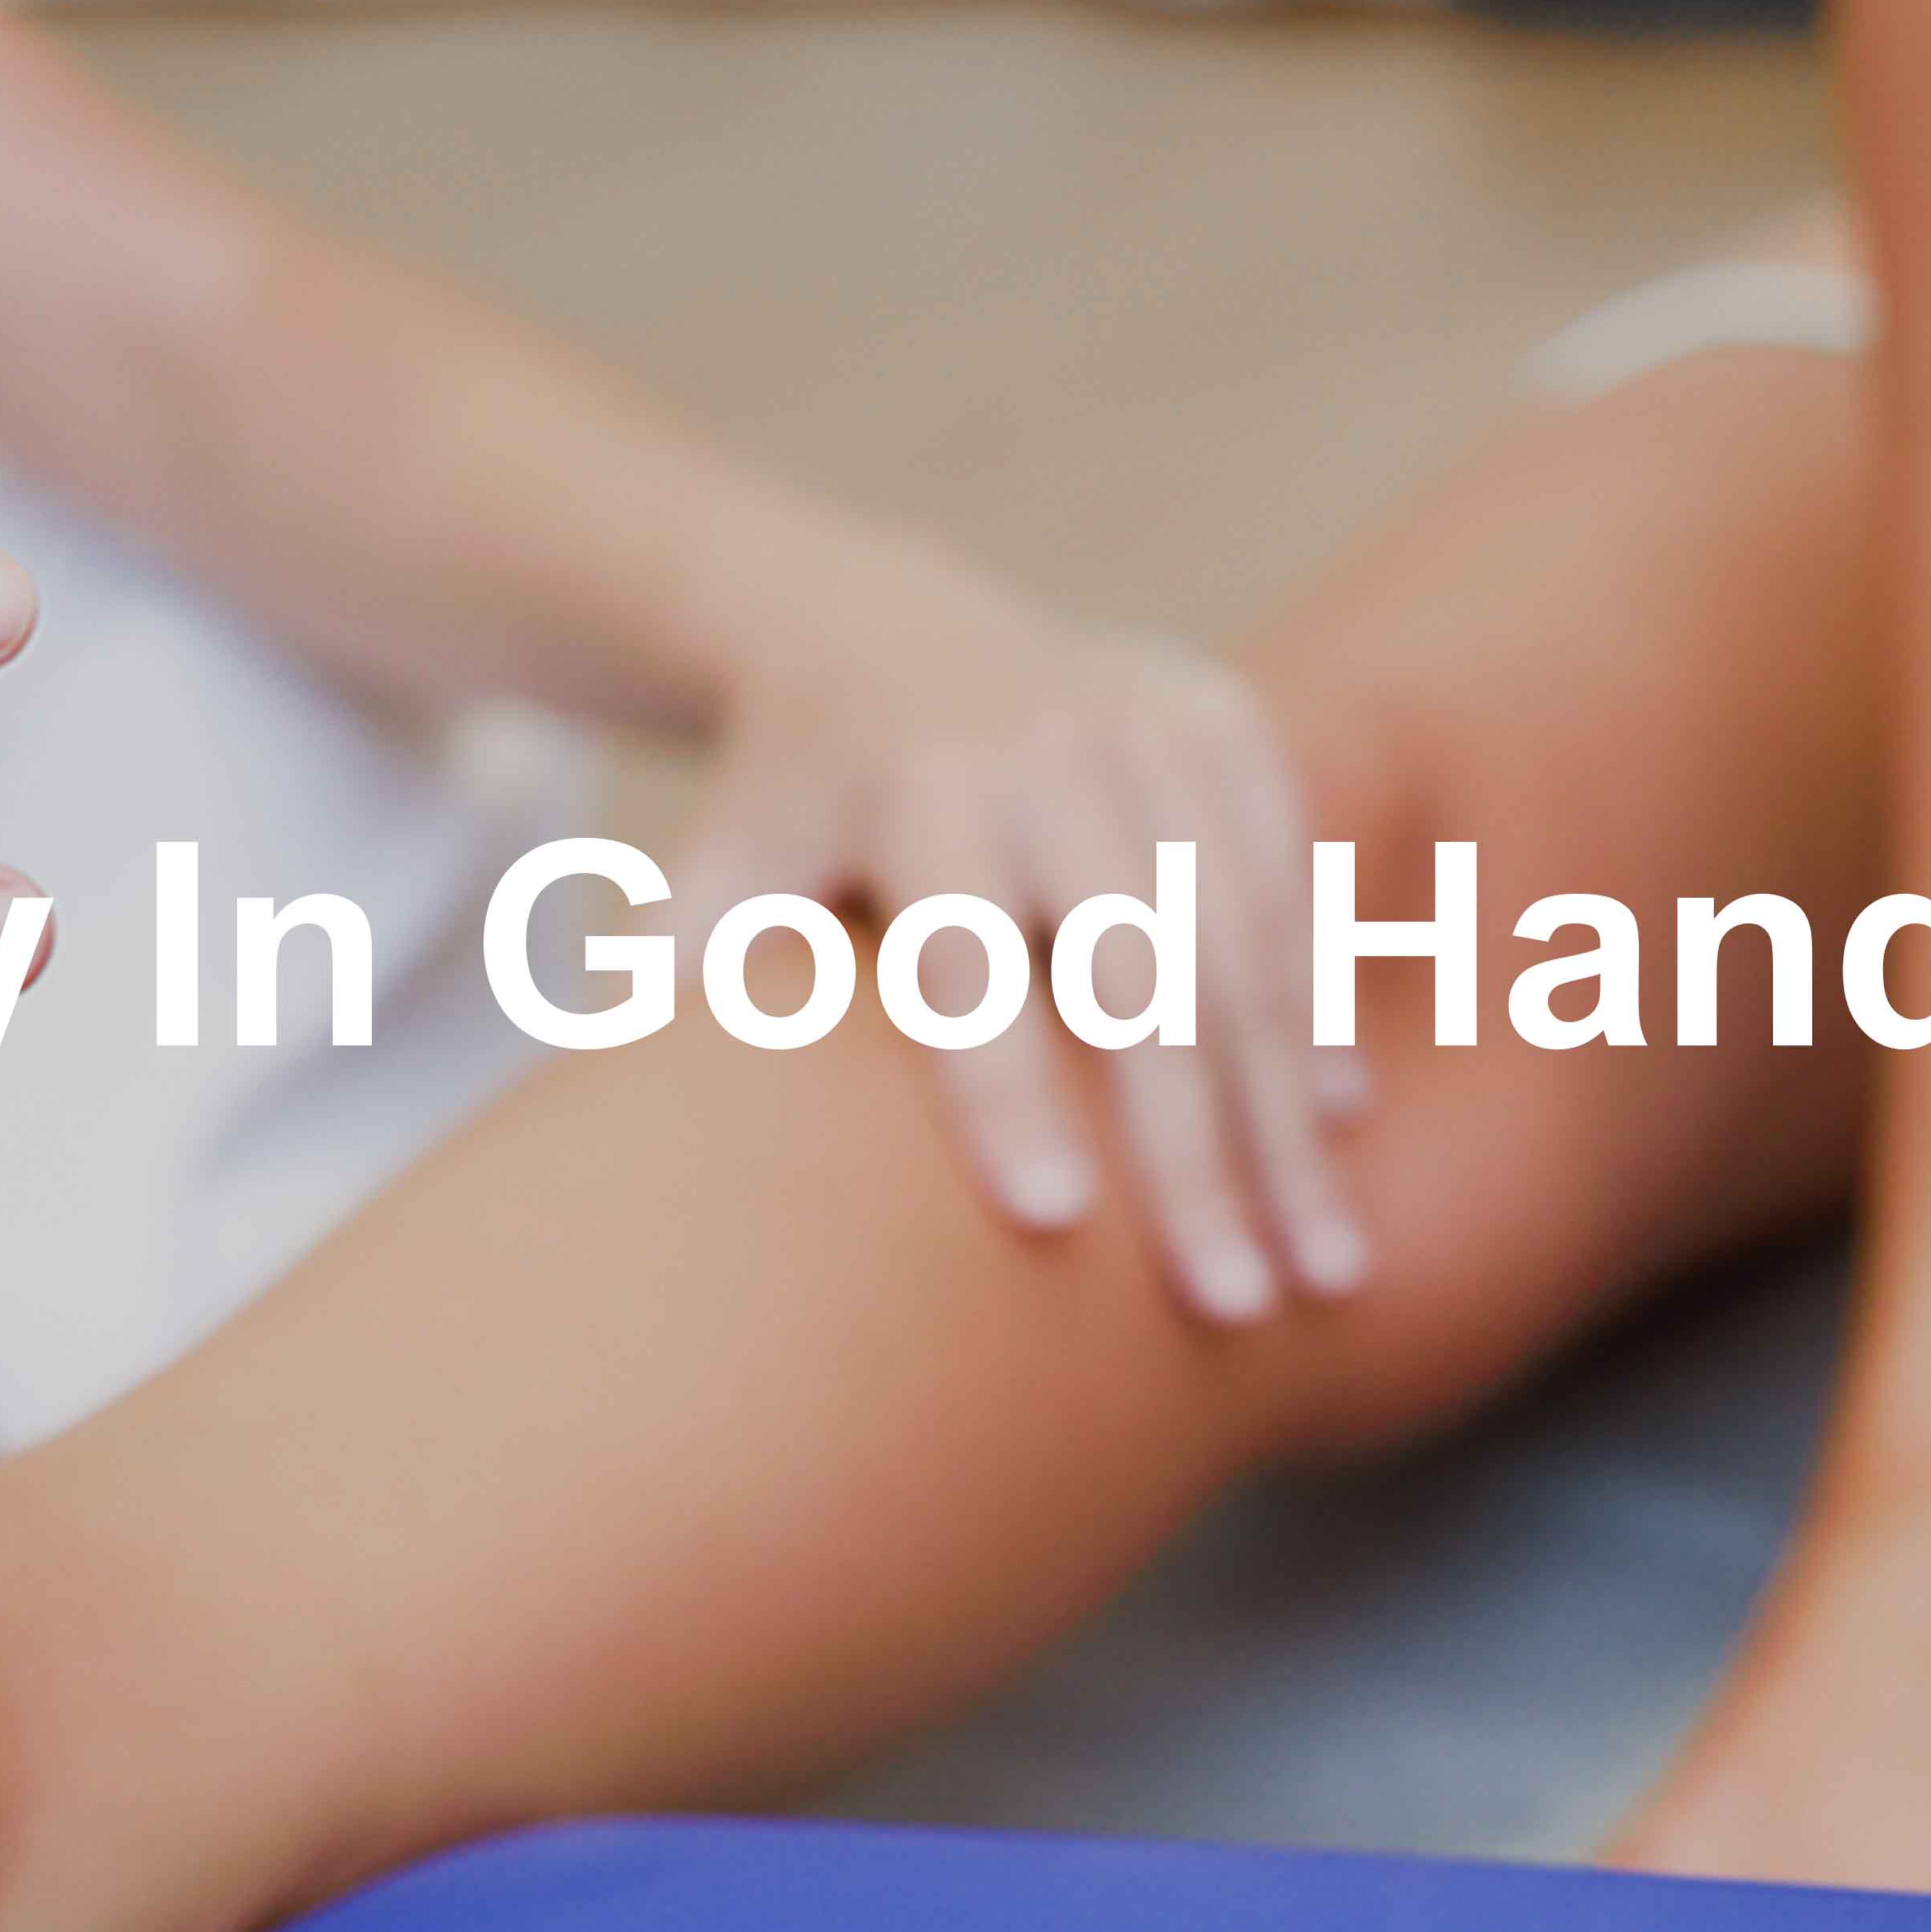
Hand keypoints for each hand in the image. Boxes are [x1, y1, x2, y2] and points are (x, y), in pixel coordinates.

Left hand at [678, 572, 1365, 1323]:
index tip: (1057, 1225)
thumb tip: (599, 1137)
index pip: (969, 956)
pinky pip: (1291, 872)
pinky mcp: (1220, 713)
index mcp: (914, 787)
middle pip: (1144, 968)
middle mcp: (1046, 745)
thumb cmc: (786, 806)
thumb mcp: (720, 871)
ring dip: (1286, 1116)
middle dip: (1196, 1150)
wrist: (869, 621)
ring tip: (1317, 1269)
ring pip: (1245, 939)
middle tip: (1228, 1310)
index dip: (1006, 1086)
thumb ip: (690, 986)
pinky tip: (1331, 1129)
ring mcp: (1147, 722)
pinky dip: (1316, 1001)